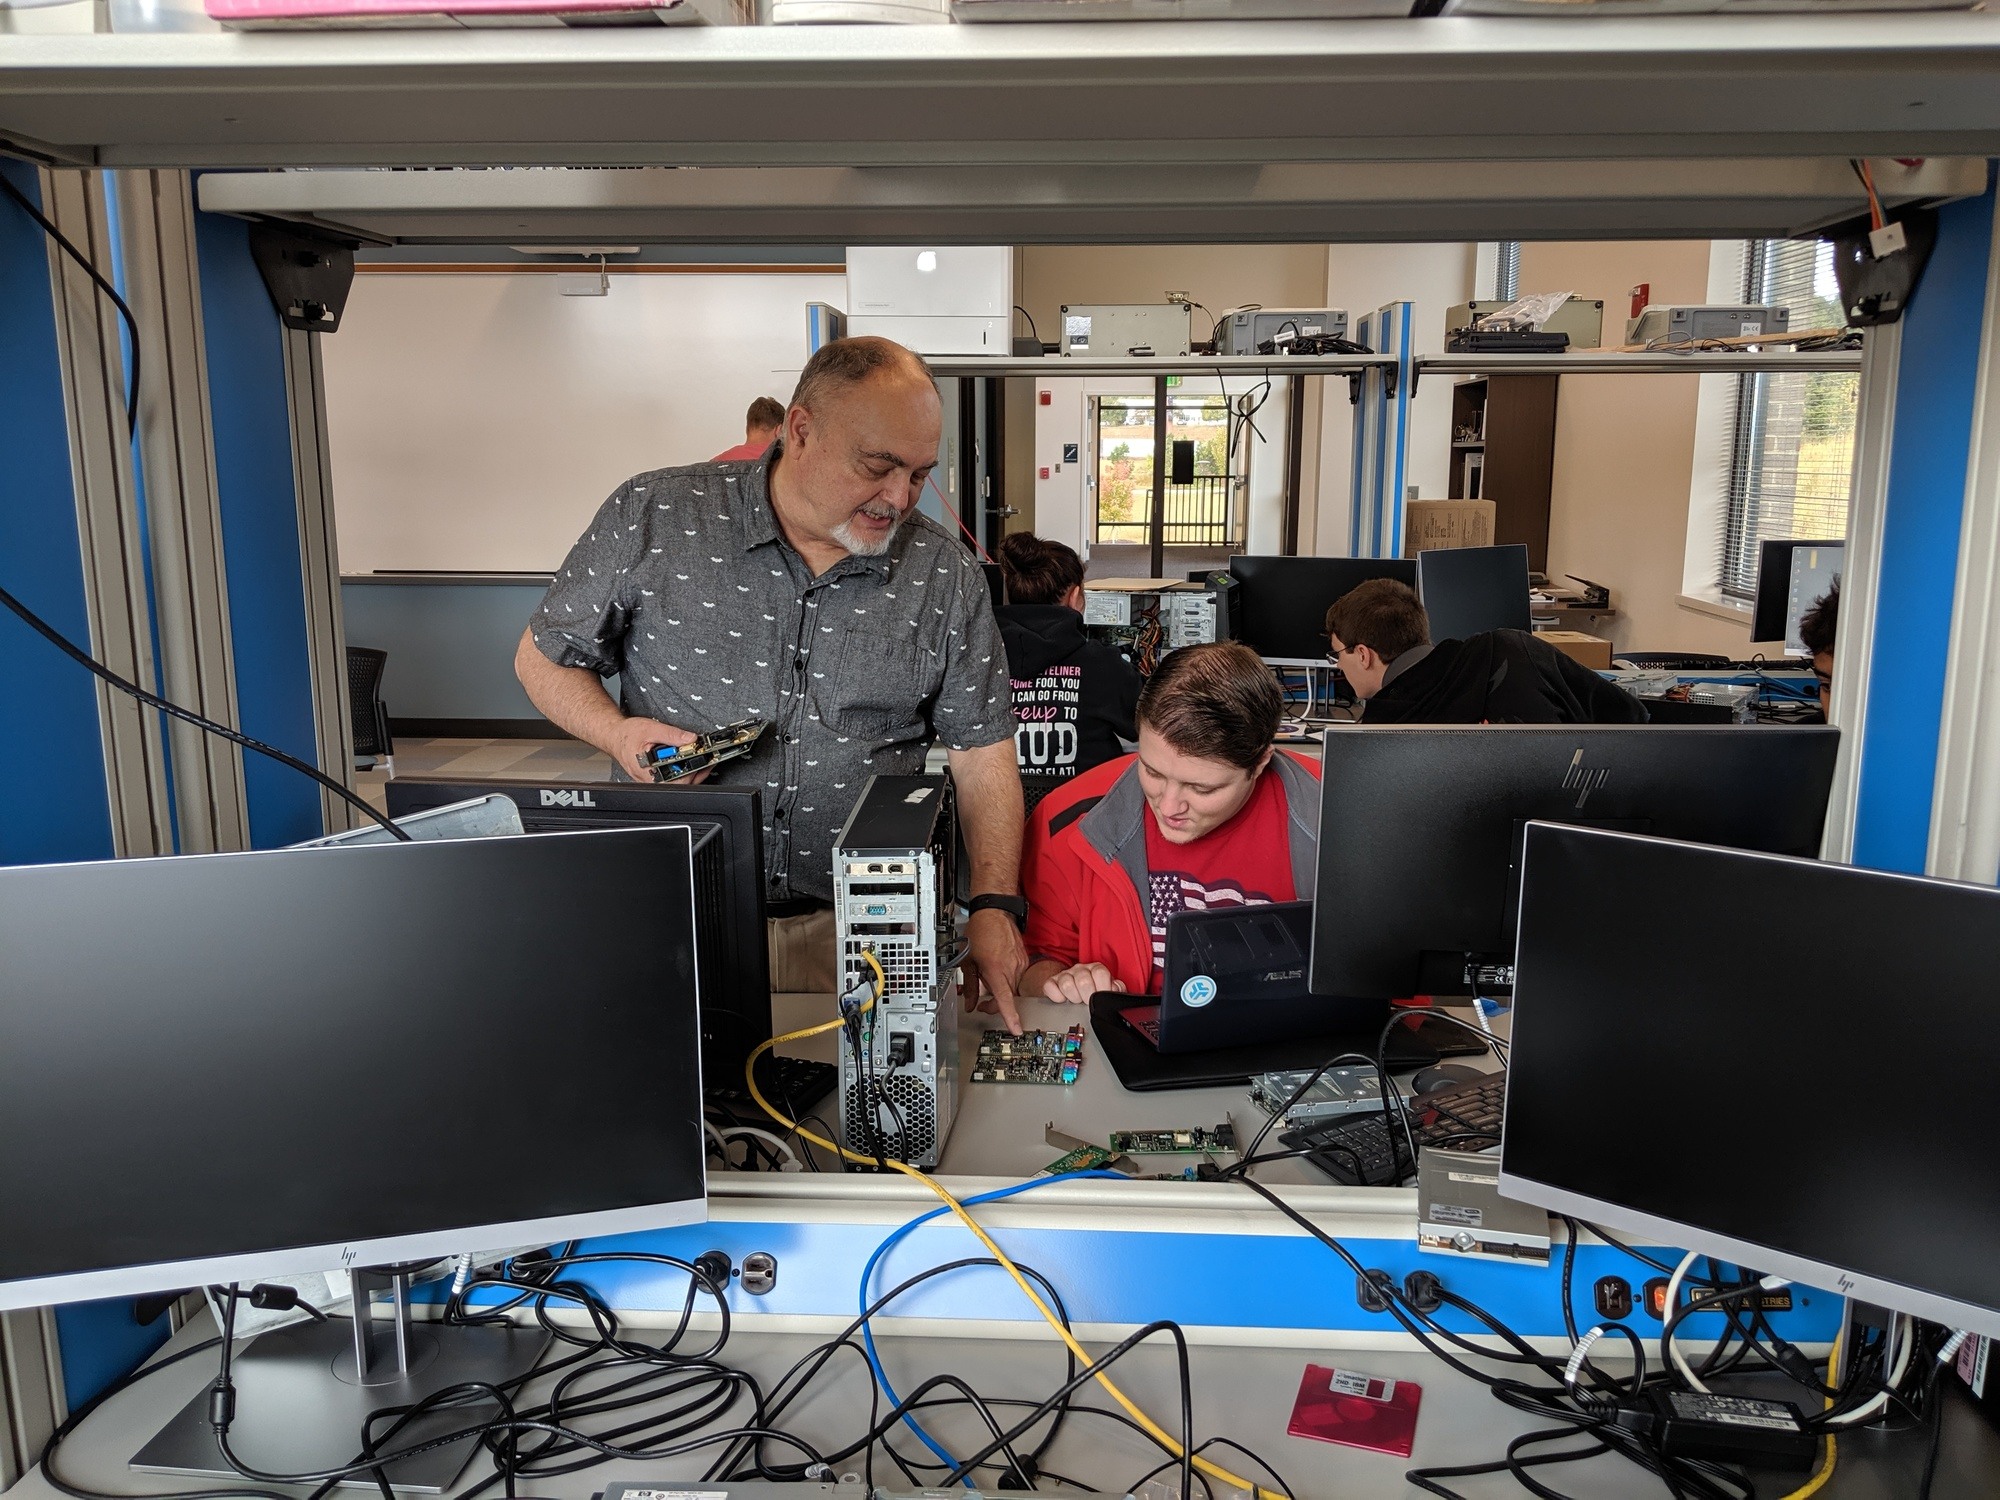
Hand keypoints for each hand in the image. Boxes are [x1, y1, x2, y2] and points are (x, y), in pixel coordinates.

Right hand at [604, 717, 706, 782]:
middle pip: (679, 783)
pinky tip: (687, 762)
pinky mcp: (653, 777)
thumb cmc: (626, 735)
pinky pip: (671, 779)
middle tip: (707, 760)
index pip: (676, 779)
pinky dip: (682, 771)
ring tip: (701, 760)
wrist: (613, 736)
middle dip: (696, 772)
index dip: (692, 769)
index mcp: (648, 771)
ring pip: (676, 783)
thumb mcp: (651, 729)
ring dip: (690, 772)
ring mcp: (651, 780)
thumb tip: (691, 739)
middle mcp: (649, 779)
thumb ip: (672, 734)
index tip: (703, 758)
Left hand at [963, 907, 1028, 1035]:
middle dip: (995, 1004)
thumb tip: (969, 1004)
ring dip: (1001, 990)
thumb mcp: (967, 961)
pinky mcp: (1024, 961)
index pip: (1005, 999)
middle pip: (1008, 998)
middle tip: (982, 1003)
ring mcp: (1020, 965)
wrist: (995, 912)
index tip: (1016, 1029)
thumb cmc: (980, 932)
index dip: (1010, 1016)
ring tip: (988, 979)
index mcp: (996, 970)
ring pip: (1012, 988)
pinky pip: (1016, 977)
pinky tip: (997, 970)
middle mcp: (1011, 969)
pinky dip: (1007, 980)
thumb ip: (968, 986)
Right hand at [1040, 963, 1122, 1006]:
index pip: (1100, 973)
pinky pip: (1050, 987)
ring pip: (1066, 983)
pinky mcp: (1052, 982)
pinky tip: (1063, 1000)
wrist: (1075, 988)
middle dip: (1087, 996)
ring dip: (1073, 996)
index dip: (1102, 988)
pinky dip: (1056, 996)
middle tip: (1088, 1002)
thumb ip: (1116, 989)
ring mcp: (1065, 974)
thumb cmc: (1094, 990)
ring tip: (1077, 1001)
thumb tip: (1115, 989)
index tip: (1101, 997)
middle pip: (1083, 979)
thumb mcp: (1108, 989)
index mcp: (1096, 969)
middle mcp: (1080, 969)